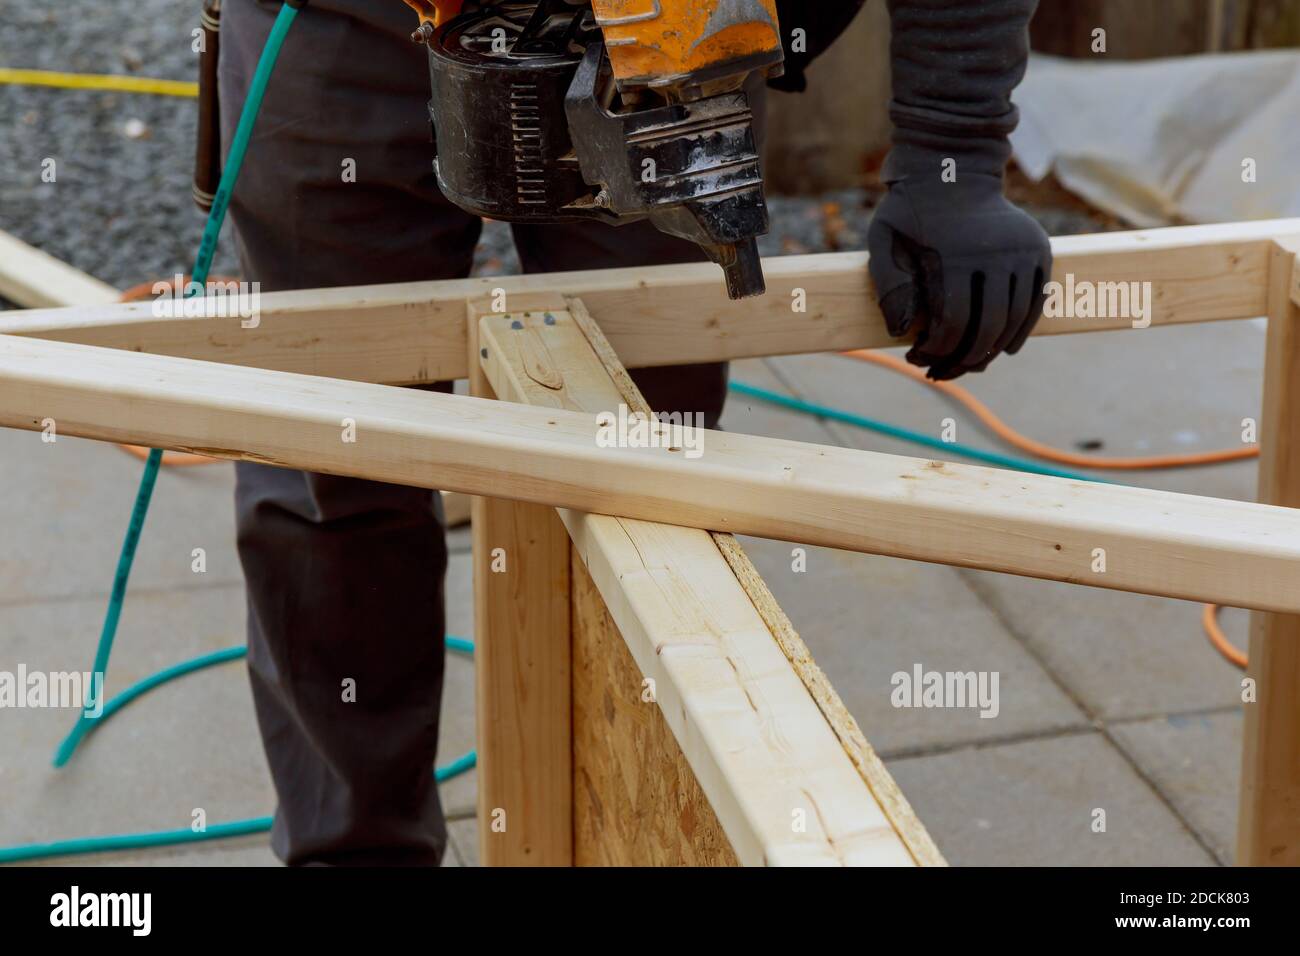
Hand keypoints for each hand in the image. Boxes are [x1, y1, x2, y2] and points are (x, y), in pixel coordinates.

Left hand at [867, 167, 1051, 380]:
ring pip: (1014, 320)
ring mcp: (1022, 251)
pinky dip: (1021, 330)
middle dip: (964, 360)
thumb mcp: (883, 239)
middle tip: (942, 372)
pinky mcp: (1040, 250)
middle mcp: (995, 252)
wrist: (954, 169)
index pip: (952, 322)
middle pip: (987, 328)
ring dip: (992, 352)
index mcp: (954, 253)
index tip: (917, 358)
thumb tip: (901, 331)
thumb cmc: (910, 211)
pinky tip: (1003, 349)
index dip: (935, 350)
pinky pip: (1036, 302)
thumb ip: (889, 283)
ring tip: (968, 364)